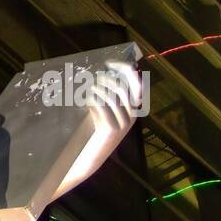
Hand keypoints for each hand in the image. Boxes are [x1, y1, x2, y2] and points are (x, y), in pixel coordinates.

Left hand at [52, 59, 142, 199]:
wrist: (88, 159)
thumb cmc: (91, 132)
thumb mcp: (102, 110)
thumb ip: (105, 94)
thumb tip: (102, 69)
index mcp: (132, 109)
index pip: (136, 81)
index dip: (124, 68)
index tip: (108, 62)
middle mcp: (131, 115)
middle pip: (121, 86)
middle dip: (104, 77)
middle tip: (89, 78)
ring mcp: (123, 123)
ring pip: (110, 95)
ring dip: (94, 88)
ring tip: (84, 90)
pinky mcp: (111, 129)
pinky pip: (101, 105)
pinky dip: (90, 99)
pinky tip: (83, 101)